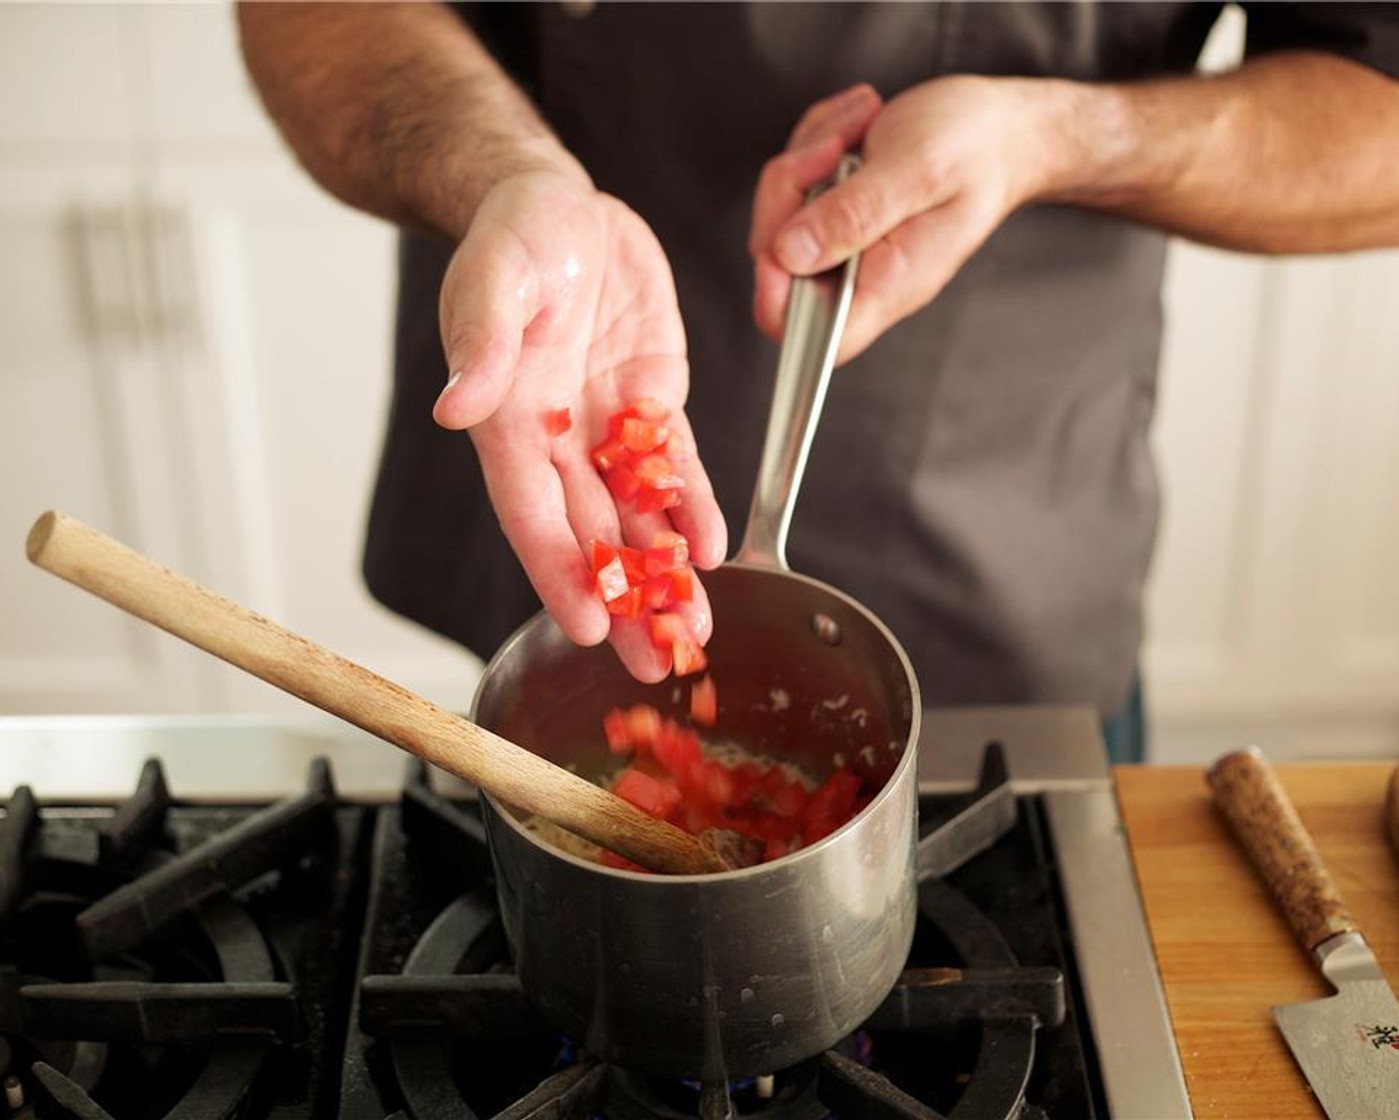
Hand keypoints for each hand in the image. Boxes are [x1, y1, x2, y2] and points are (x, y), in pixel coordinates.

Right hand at [433, 169, 727, 681]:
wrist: (557, 205)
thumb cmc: (512, 234)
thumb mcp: (494, 271)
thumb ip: (479, 336)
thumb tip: (458, 406)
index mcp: (508, 419)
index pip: (532, 512)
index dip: (561, 572)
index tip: (591, 627)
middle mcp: (555, 438)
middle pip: (590, 534)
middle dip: (625, 601)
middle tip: (657, 663)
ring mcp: (605, 426)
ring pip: (639, 514)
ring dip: (666, 574)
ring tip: (694, 630)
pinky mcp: (653, 403)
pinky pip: (677, 465)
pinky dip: (694, 507)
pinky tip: (714, 550)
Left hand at [752, 76, 1064, 361]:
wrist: (1004, 129)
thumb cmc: (977, 149)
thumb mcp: (918, 170)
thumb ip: (855, 215)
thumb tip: (791, 254)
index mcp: (884, 286)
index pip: (810, 335)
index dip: (777, 297)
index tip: (784, 234)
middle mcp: (858, 275)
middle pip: (776, 262)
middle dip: (790, 188)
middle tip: (837, 145)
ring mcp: (842, 246)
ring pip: (778, 214)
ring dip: (809, 152)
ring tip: (863, 124)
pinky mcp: (832, 215)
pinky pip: (792, 182)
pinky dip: (815, 142)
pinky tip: (859, 124)